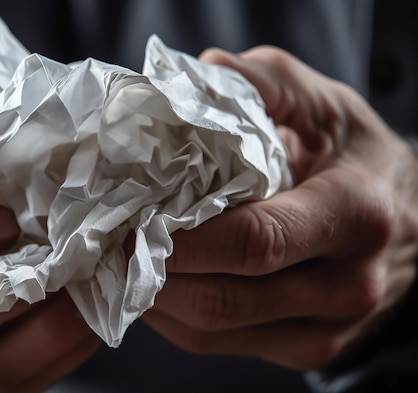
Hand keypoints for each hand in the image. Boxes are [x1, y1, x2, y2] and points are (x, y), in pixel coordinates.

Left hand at [140, 46, 417, 370]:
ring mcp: (326, 326)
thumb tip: (203, 72)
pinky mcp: (304, 347)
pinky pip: (216, 343)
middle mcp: (347, 283)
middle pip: (224, 296)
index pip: (256, 240)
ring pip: (212, 329)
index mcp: (356, 214)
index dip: (184, 237)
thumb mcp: (325, 106)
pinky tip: (156, 281)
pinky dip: (172, 316)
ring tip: (125, 257)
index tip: (133, 217)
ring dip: (155, 297)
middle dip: (156, 269)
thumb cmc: (356, 158)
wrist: (408, 220)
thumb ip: (268, 83)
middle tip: (114, 236)